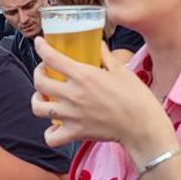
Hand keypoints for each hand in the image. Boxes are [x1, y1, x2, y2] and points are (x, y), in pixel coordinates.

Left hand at [30, 38, 174, 161]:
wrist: (142, 126)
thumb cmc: (136, 97)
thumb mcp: (121, 70)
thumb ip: (105, 56)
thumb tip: (98, 44)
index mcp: (83, 76)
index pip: (52, 58)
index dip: (41, 47)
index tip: (39, 43)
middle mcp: (72, 94)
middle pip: (39, 82)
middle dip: (38, 73)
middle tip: (44, 71)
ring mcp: (71, 115)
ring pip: (38, 108)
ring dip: (37, 100)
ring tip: (44, 97)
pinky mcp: (75, 133)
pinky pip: (51, 136)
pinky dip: (50, 132)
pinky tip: (55, 126)